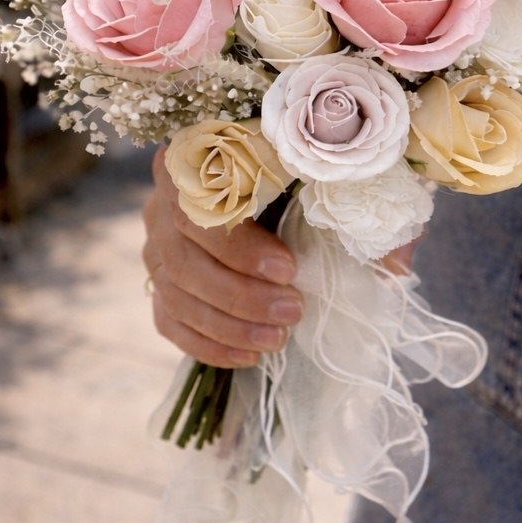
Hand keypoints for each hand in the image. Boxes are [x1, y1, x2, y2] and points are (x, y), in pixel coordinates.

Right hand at [142, 147, 302, 367]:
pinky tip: (248, 356)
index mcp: (186, 166)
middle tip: (292, 311)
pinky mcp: (158, 284)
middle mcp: (159, 207)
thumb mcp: (293, 170)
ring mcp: (154, 249)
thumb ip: (318, 193)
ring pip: (177, 297)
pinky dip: (209, 345)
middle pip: (185, 261)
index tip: (288, 269)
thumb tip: (367, 240)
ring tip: (278, 338)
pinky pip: (170, 322)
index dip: (239, 247)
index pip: (197, 212)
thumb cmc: (279, 175)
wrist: (258, 190)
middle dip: (241, 295)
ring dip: (229, 327)